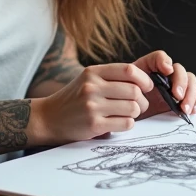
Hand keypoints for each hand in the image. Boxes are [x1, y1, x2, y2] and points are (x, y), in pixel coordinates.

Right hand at [31, 63, 151, 143]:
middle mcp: (92, 87)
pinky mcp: (94, 124)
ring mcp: (92, 106)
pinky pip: (126, 123)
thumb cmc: (73, 99)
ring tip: (127, 114)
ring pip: (132, 108)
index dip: (144, 79)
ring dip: (135, 113)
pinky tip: (119, 123)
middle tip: (139, 105)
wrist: (48, 118)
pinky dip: (128, 124)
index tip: (147, 86)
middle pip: (134, 91)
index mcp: (93, 72)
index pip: (129, 70)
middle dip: (142, 100)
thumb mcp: (88, 80)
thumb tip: (145, 81)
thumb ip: (111, 77)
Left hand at [129, 50, 195, 118]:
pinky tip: (192, 110)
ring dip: (192, 94)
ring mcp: (178, 87)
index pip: (161, 58)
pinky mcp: (186, 99)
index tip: (166, 71)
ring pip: (193, 82)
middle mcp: (168, 75)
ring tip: (185, 109)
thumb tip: (163, 71)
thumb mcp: (126, 87)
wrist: (130, 116)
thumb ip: (135, 75)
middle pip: (181, 71)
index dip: (165, 62)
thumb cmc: (128, 100)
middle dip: (182, 83)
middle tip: (177, 97)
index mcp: (151, 69)